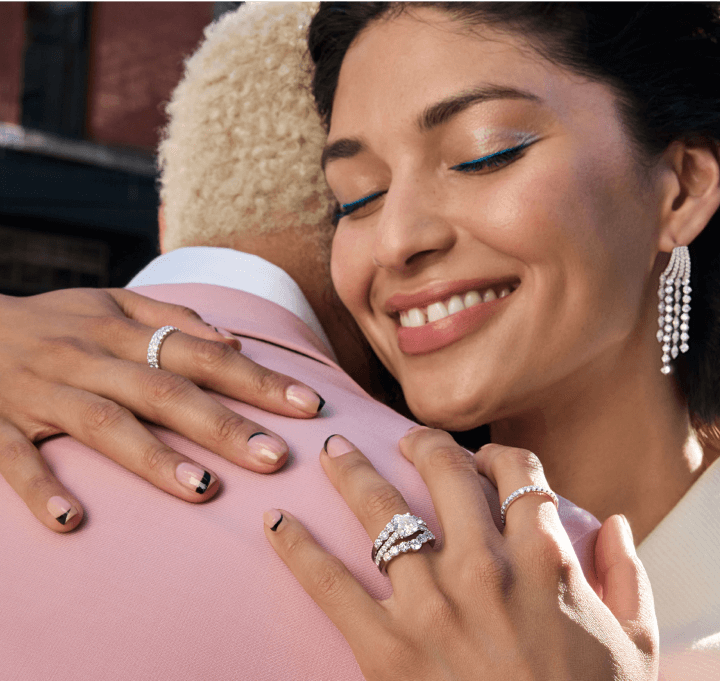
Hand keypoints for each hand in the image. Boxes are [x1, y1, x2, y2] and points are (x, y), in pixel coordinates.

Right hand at [0, 288, 324, 531]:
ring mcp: (43, 392)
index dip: (255, 378)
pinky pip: (16, 457)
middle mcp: (89, 358)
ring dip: (153, 457)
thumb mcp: (109, 303)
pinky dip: (41, 487)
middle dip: (223, 424)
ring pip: (104, 423)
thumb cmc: (53, 320)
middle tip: (274, 457)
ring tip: (203, 491)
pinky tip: (72, 521)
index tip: (306, 406)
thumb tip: (234, 340)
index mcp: (120, 329)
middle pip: (164, 391)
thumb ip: (171, 319)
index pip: (202, 353)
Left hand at [264, 429, 658, 680]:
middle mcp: (483, 567)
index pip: (516, 471)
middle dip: (424, 444)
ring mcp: (430, 603)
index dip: (498, 454)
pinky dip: (297, 547)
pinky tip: (277, 520)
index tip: (484, 459)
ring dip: (352, 472)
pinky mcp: (385, 647)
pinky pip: (330, 583)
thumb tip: (614, 522)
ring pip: (381, 510)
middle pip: (445, 473)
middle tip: (406, 438)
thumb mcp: (634, 646)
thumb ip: (627, 575)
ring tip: (336, 451)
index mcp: (545, 558)